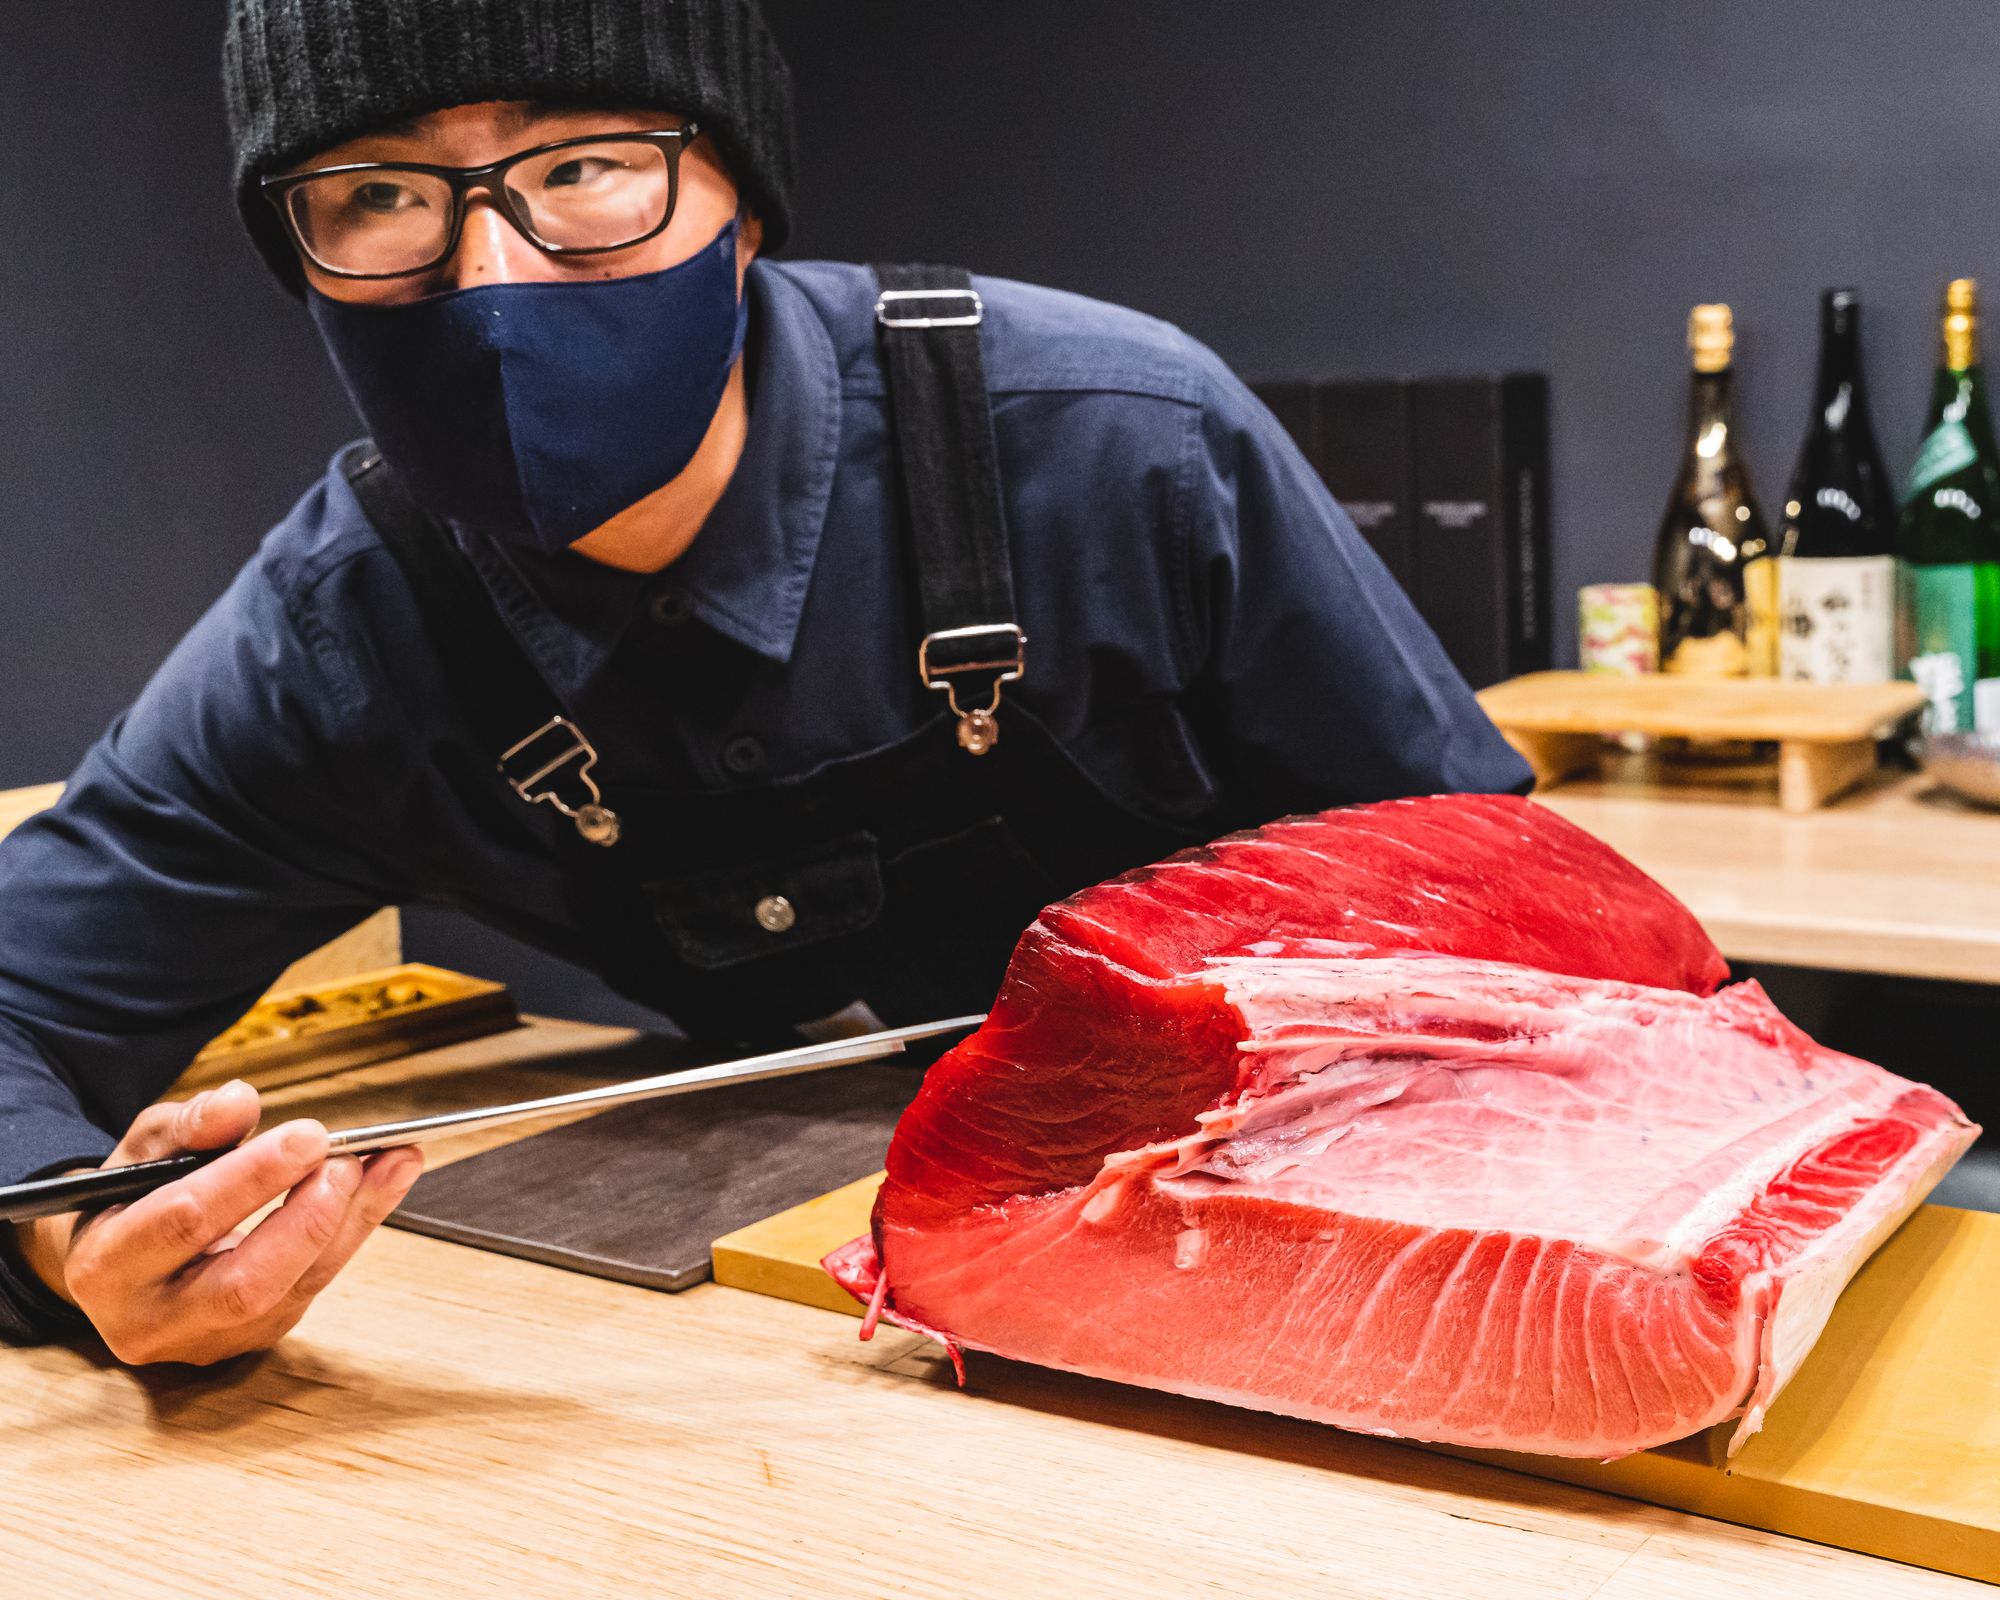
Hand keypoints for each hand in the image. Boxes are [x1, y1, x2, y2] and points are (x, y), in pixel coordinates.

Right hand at [13, 1079, 422, 1364]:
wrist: (121, 1263)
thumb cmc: (132, 1196)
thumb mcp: (142, 1150)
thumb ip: (187, 1126)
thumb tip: (240, 1101)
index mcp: (106, 1267)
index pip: (185, 1223)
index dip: (253, 1177)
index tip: (310, 1134)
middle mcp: (150, 1321)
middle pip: (245, 1283)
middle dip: (308, 1216)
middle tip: (350, 1158)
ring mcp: (205, 1341)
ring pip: (292, 1290)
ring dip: (353, 1220)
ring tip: (396, 1160)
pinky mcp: (252, 1340)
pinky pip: (313, 1287)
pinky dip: (355, 1230)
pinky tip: (385, 1182)